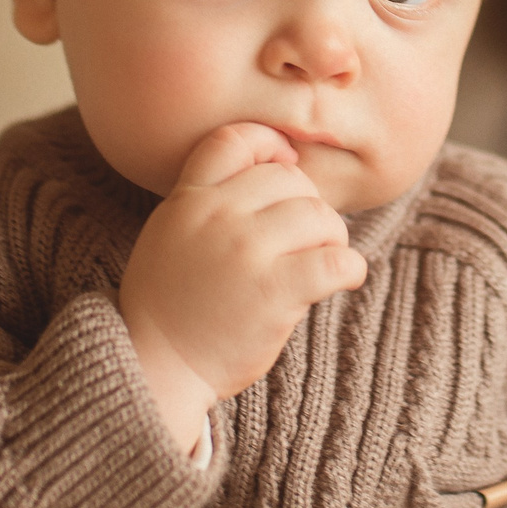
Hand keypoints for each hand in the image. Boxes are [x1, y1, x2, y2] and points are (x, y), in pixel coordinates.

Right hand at [119, 123, 368, 451]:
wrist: (156, 368)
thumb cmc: (171, 308)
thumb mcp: (170, 235)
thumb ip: (209, 202)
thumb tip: (281, 170)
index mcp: (188, 199)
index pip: (235, 139)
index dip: (270, 145)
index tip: (286, 169)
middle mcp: (216, 215)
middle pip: (290, 181)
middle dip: (308, 208)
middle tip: (307, 242)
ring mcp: (245, 250)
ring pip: (320, 216)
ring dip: (332, 240)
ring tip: (321, 264)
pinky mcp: (275, 291)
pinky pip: (336, 261)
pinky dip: (350, 269)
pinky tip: (342, 280)